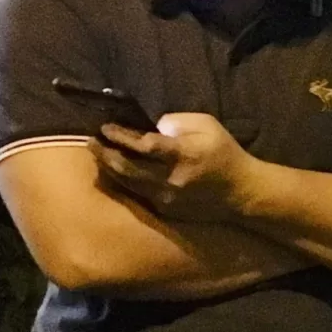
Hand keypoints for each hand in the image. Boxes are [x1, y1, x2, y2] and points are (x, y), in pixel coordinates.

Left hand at [91, 113, 255, 221]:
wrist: (241, 192)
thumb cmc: (225, 153)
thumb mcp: (208, 125)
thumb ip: (177, 121)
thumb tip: (152, 127)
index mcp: (182, 154)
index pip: (142, 144)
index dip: (120, 135)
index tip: (105, 127)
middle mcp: (170, 178)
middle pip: (127, 167)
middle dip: (105, 153)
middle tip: (91, 141)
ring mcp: (167, 198)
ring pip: (128, 183)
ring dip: (110, 168)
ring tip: (98, 155)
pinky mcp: (167, 209)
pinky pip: (139, 194)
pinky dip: (125, 181)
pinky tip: (118, 171)